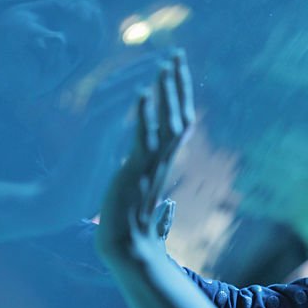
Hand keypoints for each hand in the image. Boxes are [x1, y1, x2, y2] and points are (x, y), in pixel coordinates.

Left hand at [96, 51, 193, 259]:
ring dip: (166, 90)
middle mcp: (164, 163)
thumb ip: (163, 213)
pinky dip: (143, 114)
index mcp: (163, 168)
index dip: (179, 99)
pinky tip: (142, 92)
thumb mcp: (148, 220)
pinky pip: (142, 138)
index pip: (178, 126)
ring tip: (164, 63)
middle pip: (180, 115)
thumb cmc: (135, 239)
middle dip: (178, 83)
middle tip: (176, 52)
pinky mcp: (136, 172)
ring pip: (167, 122)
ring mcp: (152, 166)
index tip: (177, 75)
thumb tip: (168, 212)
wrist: (128, 255)